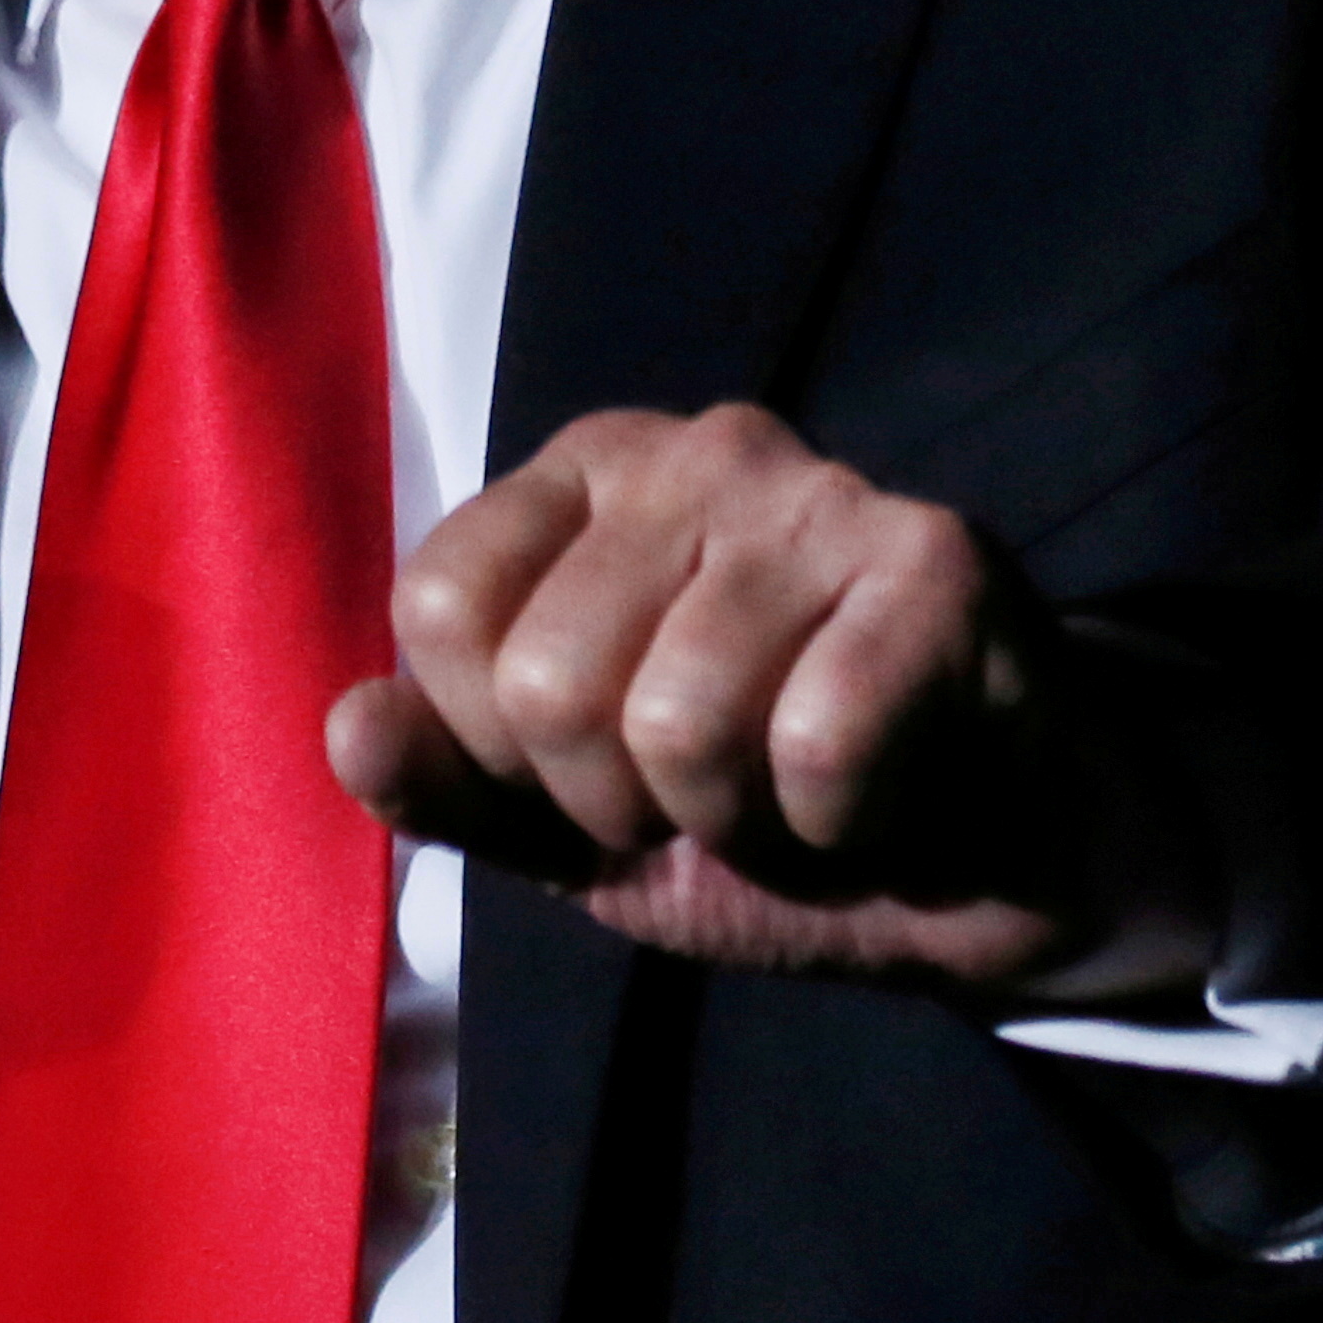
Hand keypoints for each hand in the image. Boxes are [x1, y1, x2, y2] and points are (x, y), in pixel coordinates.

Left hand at [322, 405, 1211, 1001]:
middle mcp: (691, 450)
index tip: (590, 769)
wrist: (976, 872)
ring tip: (794, 795)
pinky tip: (881, 796)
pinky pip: (817, 744)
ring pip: (679, 723)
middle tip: (712, 796)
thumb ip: (448, 781)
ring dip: (738, 824)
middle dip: (623, 802)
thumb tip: (346, 724)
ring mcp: (818, 490)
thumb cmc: (756, 816)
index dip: (498, 747)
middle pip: (546, 682)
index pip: (438, 605)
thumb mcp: (567, 824)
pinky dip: (839, 825)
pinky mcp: (941, 560)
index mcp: (581, 477)